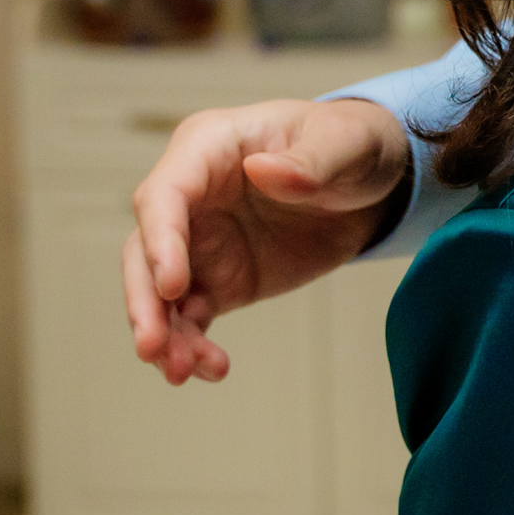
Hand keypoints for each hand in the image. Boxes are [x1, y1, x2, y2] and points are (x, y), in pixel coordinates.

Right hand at [121, 98, 415, 384]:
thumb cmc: (348, 144)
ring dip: (165, 333)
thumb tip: (264, 171)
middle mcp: (191, 197)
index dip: (161, 240)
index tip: (172, 286)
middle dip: (144, 300)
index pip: (165, 194)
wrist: (369, 183)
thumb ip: (309, 161)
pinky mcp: (219, 281)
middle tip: (152, 347)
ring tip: (182, 372)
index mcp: (208, 148)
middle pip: (144, 249)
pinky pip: (191, 318)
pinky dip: (192, 345)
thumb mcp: (344, 142)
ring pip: (159, 293)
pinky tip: (211, 369)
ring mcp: (200, 243)